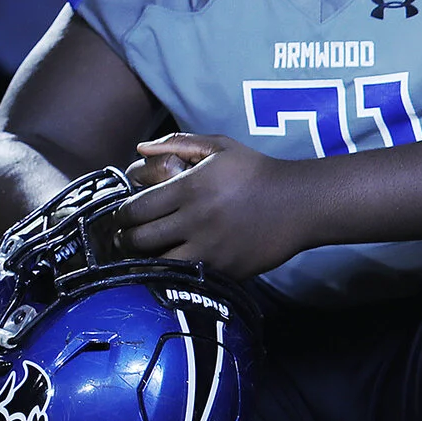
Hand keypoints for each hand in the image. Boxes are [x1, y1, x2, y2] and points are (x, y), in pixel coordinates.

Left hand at [115, 133, 314, 278]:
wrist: (299, 203)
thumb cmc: (257, 172)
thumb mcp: (220, 147)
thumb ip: (178, 143)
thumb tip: (140, 149)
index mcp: (190, 188)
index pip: (135, 209)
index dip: (122, 215)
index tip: (125, 217)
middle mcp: (195, 220)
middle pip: (139, 240)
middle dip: (127, 239)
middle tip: (129, 237)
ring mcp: (210, 249)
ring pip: (156, 264)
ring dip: (146, 261)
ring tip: (148, 254)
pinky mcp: (224, 270)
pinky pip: (185, 278)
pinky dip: (173, 274)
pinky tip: (174, 264)